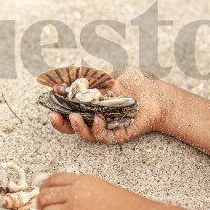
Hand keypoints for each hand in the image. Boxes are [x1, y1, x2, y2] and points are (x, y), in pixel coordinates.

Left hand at [37, 173, 144, 209]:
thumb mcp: (100, 187)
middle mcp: (76, 193)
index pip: (52, 179)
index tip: (42, 194)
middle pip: (45, 196)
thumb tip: (60, 195)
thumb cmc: (123, 204)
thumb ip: (80, 189)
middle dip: (40, 204)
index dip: (44, 187)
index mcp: (82, 181)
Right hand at [49, 67, 166, 143]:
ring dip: (75, 127)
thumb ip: (92, 75)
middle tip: (52, 115)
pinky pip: (102, 136)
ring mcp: (106, 127)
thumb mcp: (112, 74)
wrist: (158, 95)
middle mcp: (95, 116)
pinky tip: (99, 118)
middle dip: (59, 123)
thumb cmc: (137, 83)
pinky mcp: (116, 135)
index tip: (51, 95)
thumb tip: (72, 72)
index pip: (69, 107)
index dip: (58, 104)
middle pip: (71, 125)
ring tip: (73, 117)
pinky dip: (97, 129)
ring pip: (84, 134)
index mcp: (91, 103)